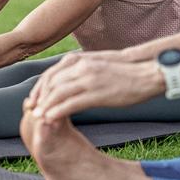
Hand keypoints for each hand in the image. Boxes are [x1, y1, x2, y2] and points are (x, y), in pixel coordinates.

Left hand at [25, 55, 162, 122]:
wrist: (146, 74)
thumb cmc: (124, 72)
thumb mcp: (97, 65)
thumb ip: (81, 70)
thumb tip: (69, 80)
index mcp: (79, 61)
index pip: (51, 74)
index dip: (40, 87)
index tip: (35, 98)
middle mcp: (81, 68)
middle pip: (51, 83)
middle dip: (39, 97)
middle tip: (32, 109)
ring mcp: (88, 80)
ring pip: (57, 94)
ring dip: (45, 106)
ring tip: (38, 117)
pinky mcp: (96, 93)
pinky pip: (71, 104)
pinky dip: (57, 111)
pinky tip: (51, 119)